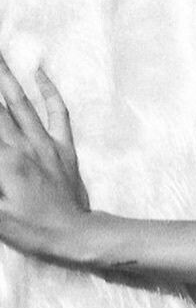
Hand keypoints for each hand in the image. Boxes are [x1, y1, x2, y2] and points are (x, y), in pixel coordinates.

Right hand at [0, 47, 92, 259]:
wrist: (77, 236)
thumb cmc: (33, 229)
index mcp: (6, 161)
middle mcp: (25, 146)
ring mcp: (47, 144)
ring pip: (22, 103)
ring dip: (7, 77)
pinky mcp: (64, 148)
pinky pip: (58, 114)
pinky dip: (49, 92)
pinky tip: (40, 72)